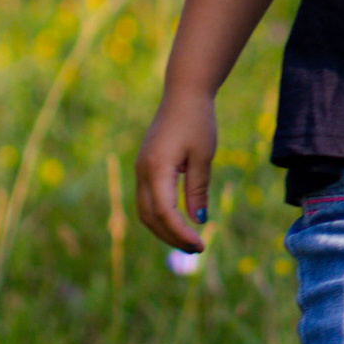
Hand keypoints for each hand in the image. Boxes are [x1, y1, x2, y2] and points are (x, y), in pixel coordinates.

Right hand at [134, 89, 217, 251]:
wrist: (183, 94)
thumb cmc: (197, 121)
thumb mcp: (203, 156)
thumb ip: (198, 188)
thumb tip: (198, 220)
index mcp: (156, 168)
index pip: (165, 212)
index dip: (180, 232)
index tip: (200, 245)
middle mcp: (142, 172)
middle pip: (150, 217)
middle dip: (171, 237)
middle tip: (197, 249)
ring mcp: (140, 170)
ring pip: (145, 211)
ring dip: (164, 229)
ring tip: (188, 241)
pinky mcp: (144, 168)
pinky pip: (147, 200)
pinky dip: (160, 216)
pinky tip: (178, 223)